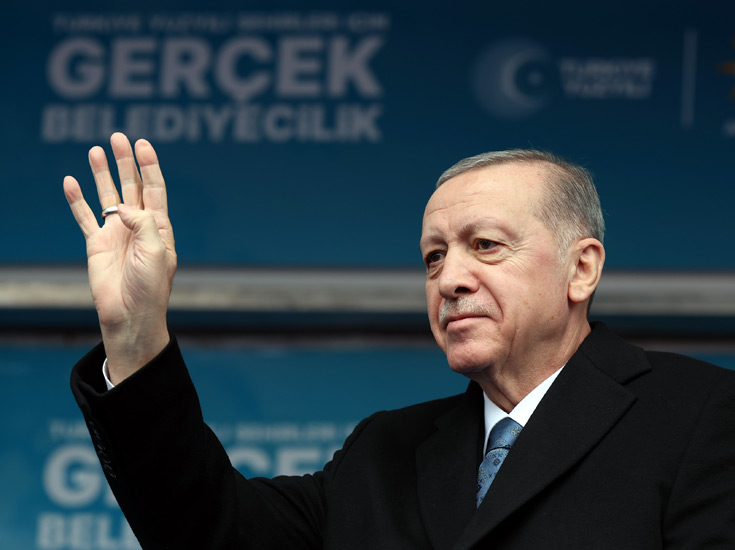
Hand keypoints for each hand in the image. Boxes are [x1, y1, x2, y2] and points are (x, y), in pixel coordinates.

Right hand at [64, 133, 175, 382]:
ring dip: (102, 173)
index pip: (154, 189)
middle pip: (131, 186)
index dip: (149, 166)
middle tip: (118, 137)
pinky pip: (85, 216)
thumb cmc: (150, 287)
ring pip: (107, 196)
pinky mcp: (97, 244)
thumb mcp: (157, 252)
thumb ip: (143, 223)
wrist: (130, 314)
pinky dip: (77, 200)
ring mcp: (116, 233)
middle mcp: (138, 226)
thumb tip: (122, 206)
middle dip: (126, 162)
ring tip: (96, 150)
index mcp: (158, 226)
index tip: (143, 145)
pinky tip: (71, 181)